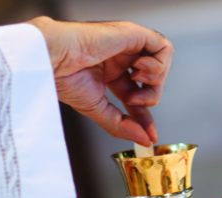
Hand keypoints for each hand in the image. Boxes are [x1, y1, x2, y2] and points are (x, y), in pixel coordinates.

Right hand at [28, 17, 172, 145]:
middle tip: (134, 101)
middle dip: (150, 97)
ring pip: (163, 65)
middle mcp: (121, 59)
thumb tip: (144, 140)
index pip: (138, 96)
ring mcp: (128, 46)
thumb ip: (122, 126)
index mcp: (110, 73)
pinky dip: (159, 64)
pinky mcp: (135, 34)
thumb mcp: (97, 110)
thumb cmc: (65, 76)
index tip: (149, 133)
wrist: (56, 58)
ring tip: (136, 80)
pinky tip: (139, 67)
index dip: (145, 116)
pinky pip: (164, 48)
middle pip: (153, 82)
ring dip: (156, 80)